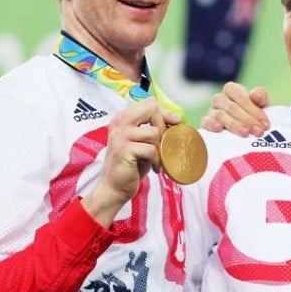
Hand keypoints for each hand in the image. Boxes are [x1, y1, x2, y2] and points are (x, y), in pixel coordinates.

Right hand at [81, 98, 179, 225]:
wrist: (114, 188)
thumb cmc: (131, 165)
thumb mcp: (141, 142)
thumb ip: (152, 128)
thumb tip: (176, 119)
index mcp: (122, 118)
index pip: (149, 103)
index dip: (164, 113)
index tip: (173, 124)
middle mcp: (119, 123)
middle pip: (152, 109)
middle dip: (163, 126)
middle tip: (163, 144)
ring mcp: (120, 135)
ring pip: (154, 132)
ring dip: (160, 148)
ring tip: (155, 159)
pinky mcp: (124, 149)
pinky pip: (151, 149)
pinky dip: (156, 161)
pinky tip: (154, 168)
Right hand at [200, 81, 269, 136]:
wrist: (248, 129)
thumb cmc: (255, 114)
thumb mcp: (262, 104)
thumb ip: (261, 96)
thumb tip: (255, 96)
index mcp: (232, 89)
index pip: (240, 95)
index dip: (253, 109)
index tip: (265, 124)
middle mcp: (220, 99)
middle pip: (231, 107)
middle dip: (247, 120)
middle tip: (258, 131)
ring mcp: (211, 111)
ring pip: (220, 115)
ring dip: (235, 125)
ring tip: (246, 133)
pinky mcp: (206, 123)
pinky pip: (206, 122)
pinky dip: (211, 124)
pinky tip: (219, 128)